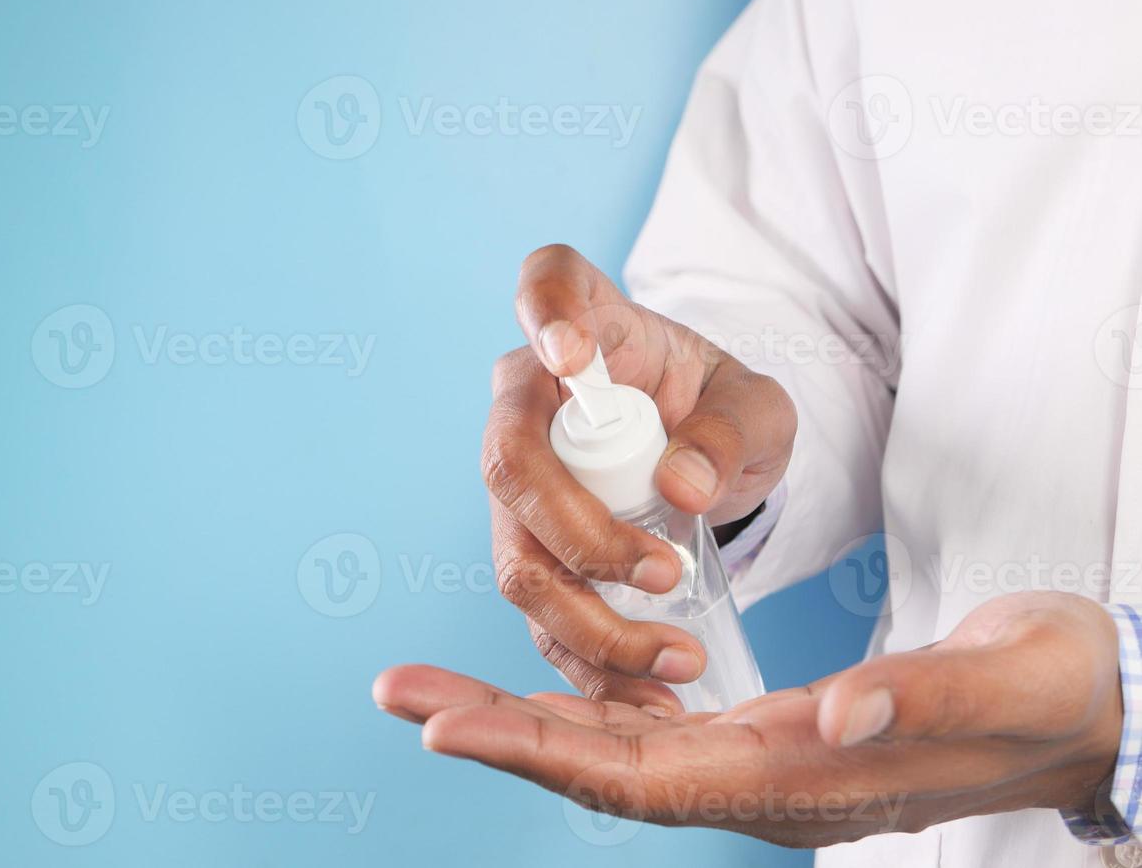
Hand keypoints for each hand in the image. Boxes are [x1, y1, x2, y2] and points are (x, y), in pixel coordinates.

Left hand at [375, 592, 1122, 846]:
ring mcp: (757, 765)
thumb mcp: (1004, 686)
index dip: (542, 750)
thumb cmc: (1045, 696)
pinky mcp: (765, 736)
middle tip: (396, 694)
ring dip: (520, 716)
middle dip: (495, 730)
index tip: (448, 725)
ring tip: (431, 690)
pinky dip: (582, 709)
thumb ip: (924, 702)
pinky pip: (650, 731)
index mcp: (800, 778)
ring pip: (613, 749)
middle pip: (600, 767)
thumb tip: (837, 707)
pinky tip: (537, 687)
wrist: (1078, 710)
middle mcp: (760, 784)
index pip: (644, 776)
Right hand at [483, 244, 794, 709]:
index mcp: (585, 324)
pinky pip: (539, 617)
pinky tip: (650, 694)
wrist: (707, 459)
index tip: (572, 356)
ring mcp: (519, 481)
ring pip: (516, 556)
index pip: (546, 287)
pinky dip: (589, 664)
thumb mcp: (759, 410)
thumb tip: (679, 487)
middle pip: (509, 459)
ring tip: (673, 659)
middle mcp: (528, 400)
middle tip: (661, 572)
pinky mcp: (530, 551)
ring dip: (587, 618)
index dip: (544, 317)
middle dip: (579, 532)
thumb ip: (731, 432)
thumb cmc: (721, 413)